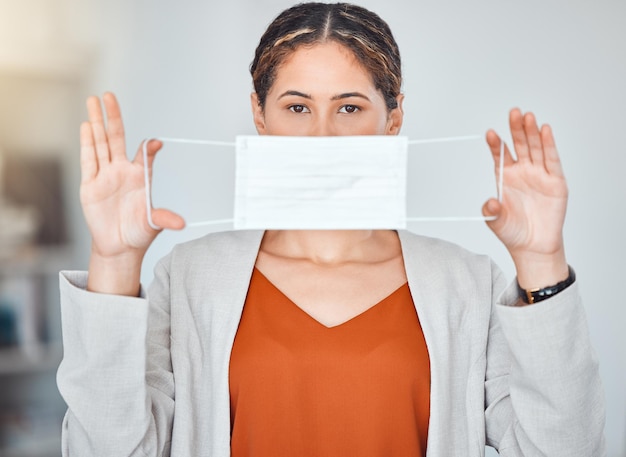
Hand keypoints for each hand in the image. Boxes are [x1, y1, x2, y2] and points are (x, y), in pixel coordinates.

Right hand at [80, 93, 183, 292]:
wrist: (119, 246)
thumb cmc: (139, 232)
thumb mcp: (153, 223)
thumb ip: (165, 219)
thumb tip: (181, 224)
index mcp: (140, 178)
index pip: (144, 156)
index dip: (148, 149)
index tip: (154, 144)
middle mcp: (121, 172)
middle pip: (115, 138)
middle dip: (112, 117)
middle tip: (109, 95)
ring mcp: (104, 176)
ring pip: (99, 143)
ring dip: (96, 123)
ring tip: (93, 101)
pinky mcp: (90, 185)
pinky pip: (88, 160)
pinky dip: (87, 143)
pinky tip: (86, 126)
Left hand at [482, 108, 568, 287]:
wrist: (533, 246)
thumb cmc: (513, 231)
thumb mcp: (497, 222)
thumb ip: (492, 212)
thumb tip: (489, 203)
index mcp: (505, 177)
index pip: (500, 155)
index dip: (495, 144)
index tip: (490, 133)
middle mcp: (522, 172)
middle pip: (519, 145)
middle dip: (516, 129)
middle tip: (513, 112)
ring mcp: (539, 174)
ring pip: (536, 148)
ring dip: (532, 132)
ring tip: (528, 117)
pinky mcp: (555, 181)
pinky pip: (552, 160)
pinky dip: (549, 145)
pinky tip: (545, 130)